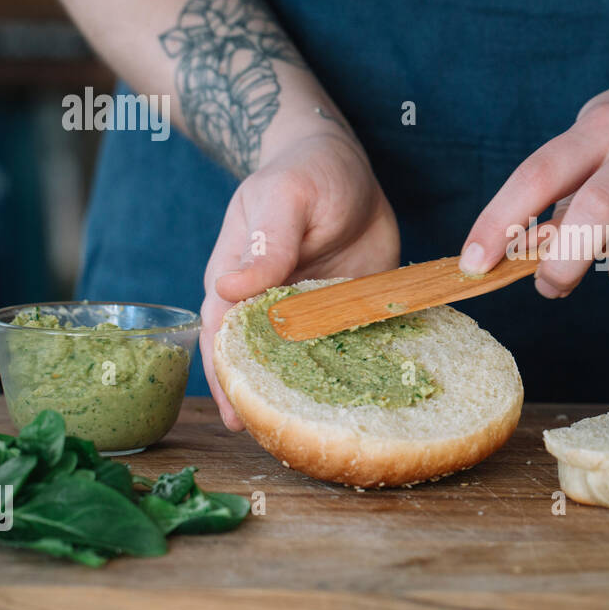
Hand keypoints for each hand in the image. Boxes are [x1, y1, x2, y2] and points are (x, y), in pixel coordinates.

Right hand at [201, 131, 399, 429]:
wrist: (347, 165)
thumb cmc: (302, 174)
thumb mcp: (283, 200)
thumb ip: (264, 243)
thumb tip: (229, 289)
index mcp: (239, 286)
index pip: (225, 342)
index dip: (229, 381)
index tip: (240, 421)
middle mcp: (273, 309)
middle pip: (266, 365)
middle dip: (274, 402)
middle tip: (291, 444)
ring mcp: (314, 316)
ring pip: (312, 365)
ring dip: (322, 395)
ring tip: (334, 435)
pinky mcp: (352, 313)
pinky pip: (357, 347)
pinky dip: (367, 370)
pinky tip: (382, 395)